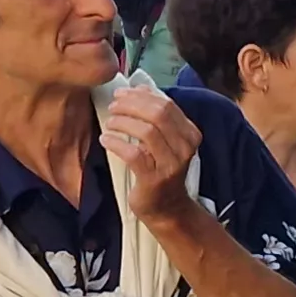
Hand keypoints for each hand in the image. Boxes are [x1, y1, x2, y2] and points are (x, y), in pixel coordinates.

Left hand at [102, 85, 201, 222]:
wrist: (167, 208)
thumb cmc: (162, 170)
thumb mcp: (165, 141)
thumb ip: (157, 117)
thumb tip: (141, 88)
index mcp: (190, 133)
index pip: (166, 104)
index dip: (141, 95)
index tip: (121, 93)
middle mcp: (185, 147)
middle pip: (158, 114)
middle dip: (131, 105)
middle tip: (113, 106)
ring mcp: (171, 164)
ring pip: (147, 131)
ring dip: (123, 122)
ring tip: (110, 123)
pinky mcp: (154, 179)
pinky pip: (133, 154)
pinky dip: (116, 143)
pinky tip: (105, 139)